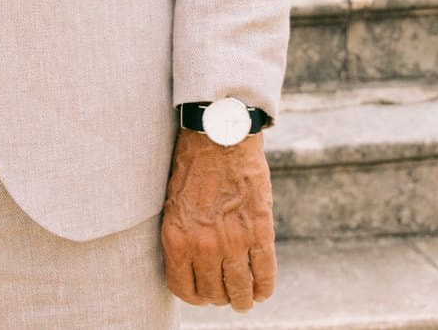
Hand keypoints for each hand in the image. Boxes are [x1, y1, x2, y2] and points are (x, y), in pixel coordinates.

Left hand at [160, 129, 276, 310]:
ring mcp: (233, 241)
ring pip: (240, 289)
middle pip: (214, 294)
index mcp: (177, 238)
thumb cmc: (192, 166)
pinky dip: (264, 288)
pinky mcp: (259, 231)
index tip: (202, 295)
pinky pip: (264, 273)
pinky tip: (262, 291)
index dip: (195, 297)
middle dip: (220, 297)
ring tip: (245, 299)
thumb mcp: (173, 204)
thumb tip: (191, 265)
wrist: (218, 136)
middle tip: (226, 294)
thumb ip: (182, 236)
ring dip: (243, 299)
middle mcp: (203, 245)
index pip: (184, 289)